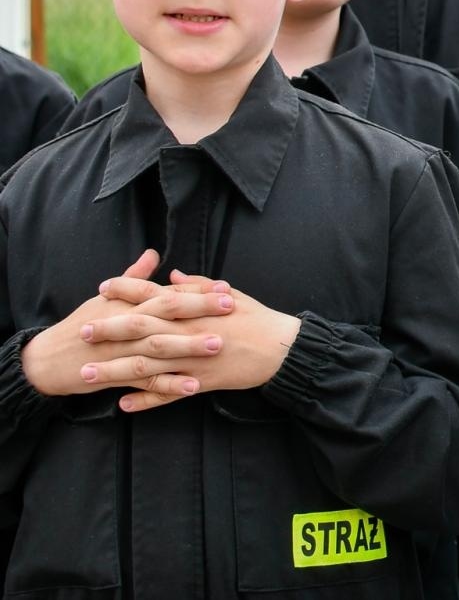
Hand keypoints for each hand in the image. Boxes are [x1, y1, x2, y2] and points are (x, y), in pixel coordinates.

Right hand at [19, 250, 229, 399]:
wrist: (48, 359)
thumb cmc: (81, 325)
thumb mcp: (105, 298)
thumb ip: (134, 277)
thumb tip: (153, 253)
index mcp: (128, 304)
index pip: (166, 293)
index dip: (195, 290)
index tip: (224, 287)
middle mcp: (127, 324)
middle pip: (166, 314)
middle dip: (199, 310)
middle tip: (231, 306)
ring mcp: (122, 351)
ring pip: (159, 347)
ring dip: (189, 346)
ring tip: (219, 344)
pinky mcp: (117, 376)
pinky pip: (147, 381)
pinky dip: (169, 384)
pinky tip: (194, 386)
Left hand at [106, 285, 301, 413]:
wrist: (283, 348)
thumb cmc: (257, 318)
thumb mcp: (230, 294)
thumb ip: (198, 286)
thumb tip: (171, 277)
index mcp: (195, 308)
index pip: (154, 294)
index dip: (127, 290)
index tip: (102, 287)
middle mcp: (189, 332)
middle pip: (141, 330)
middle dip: (108, 330)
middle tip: (81, 331)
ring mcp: (194, 359)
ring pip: (147, 365)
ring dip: (114, 371)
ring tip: (87, 374)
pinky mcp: (203, 381)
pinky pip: (169, 393)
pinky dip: (147, 399)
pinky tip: (124, 404)